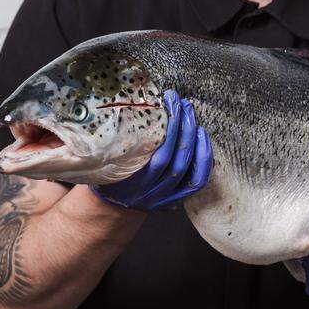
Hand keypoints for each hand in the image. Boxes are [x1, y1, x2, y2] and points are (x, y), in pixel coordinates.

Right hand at [91, 90, 212, 210]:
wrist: (113, 204)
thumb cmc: (109, 173)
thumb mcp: (105, 159)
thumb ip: (118, 142)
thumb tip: (133, 103)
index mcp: (129, 184)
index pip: (157, 157)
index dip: (168, 130)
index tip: (168, 103)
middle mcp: (148, 194)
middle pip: (174, 161)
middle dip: (182, 128)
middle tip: (183, 104)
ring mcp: (163, 199)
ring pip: (185, 169)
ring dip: (192, 139)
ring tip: (190, 114)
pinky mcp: (176, 200)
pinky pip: (197, 181)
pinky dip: (203, 158)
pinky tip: (202, 136)